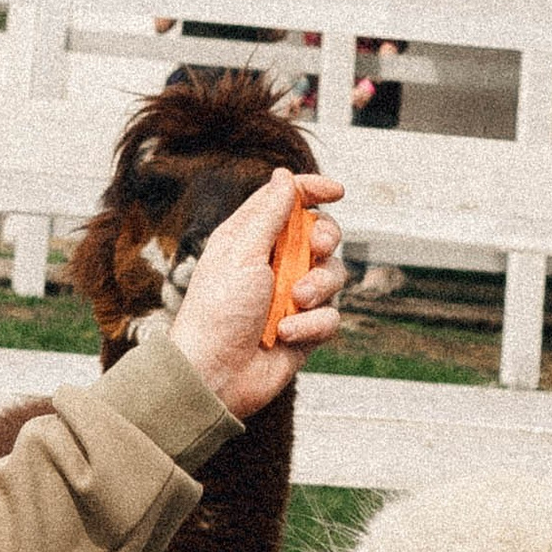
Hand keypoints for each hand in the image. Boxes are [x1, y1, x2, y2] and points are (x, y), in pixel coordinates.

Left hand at [166, 169, 346, 418]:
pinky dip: (310, 325)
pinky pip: (330, 317)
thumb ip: (269, 214)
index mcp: (252, 239)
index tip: (336, 191)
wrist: (215, 375)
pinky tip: (284, 335)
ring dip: (317, 287)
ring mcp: (292, 297)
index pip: (288, 202)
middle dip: (325, 238)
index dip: (313, 190)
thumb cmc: (218, 312)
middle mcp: (275, 264)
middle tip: (315, 249)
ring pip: (333, 275)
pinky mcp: (306, 329)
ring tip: (294, 302)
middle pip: (321, 234)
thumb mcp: (241, 252)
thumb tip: (283, 177)